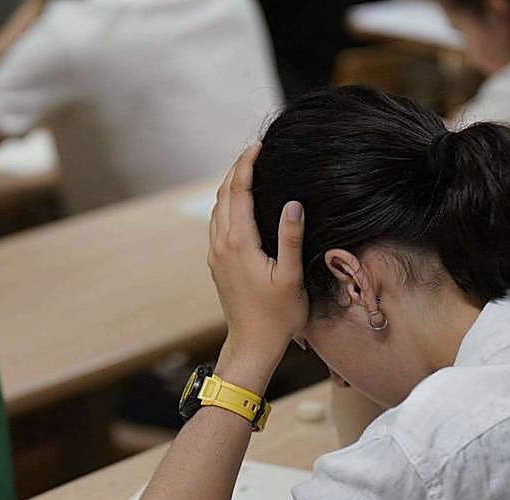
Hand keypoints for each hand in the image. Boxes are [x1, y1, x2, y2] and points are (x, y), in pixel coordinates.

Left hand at [207, 144, 307, 389]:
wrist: (252, 344)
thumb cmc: (278, 316)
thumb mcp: (291, 277)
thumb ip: (291, 238)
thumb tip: (293, 204)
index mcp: (239, 243)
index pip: (239, 191)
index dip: (247, 165)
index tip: (259, 146)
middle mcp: (222, 244)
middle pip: (224, 194)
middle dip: (237, 168)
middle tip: (255, 150)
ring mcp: (216, 254)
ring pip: (217, 208)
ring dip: (230, 185)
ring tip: (248, 169)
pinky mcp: (217, 263)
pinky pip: (217, 223)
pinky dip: (226, 204)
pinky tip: (239, 203)